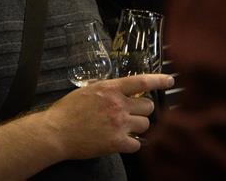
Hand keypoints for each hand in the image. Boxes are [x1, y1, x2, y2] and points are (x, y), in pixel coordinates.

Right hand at [43, 73, 173, 159]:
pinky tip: (121, 141)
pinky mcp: (116, 142)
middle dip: (143, 110)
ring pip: (145, 125)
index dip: (159, 80)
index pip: (142, 82)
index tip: (169, 81)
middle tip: (133, 113)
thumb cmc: (67, 110)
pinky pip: (137, 144)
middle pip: (148, 106)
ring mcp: (119, 124)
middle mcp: (118, 105)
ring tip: (124, 127)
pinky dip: (131, 144)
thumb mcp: (88, 90)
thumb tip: (120, 91)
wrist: (56, 131)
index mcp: (110, 89)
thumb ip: (107, 90)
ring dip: (137, 126)